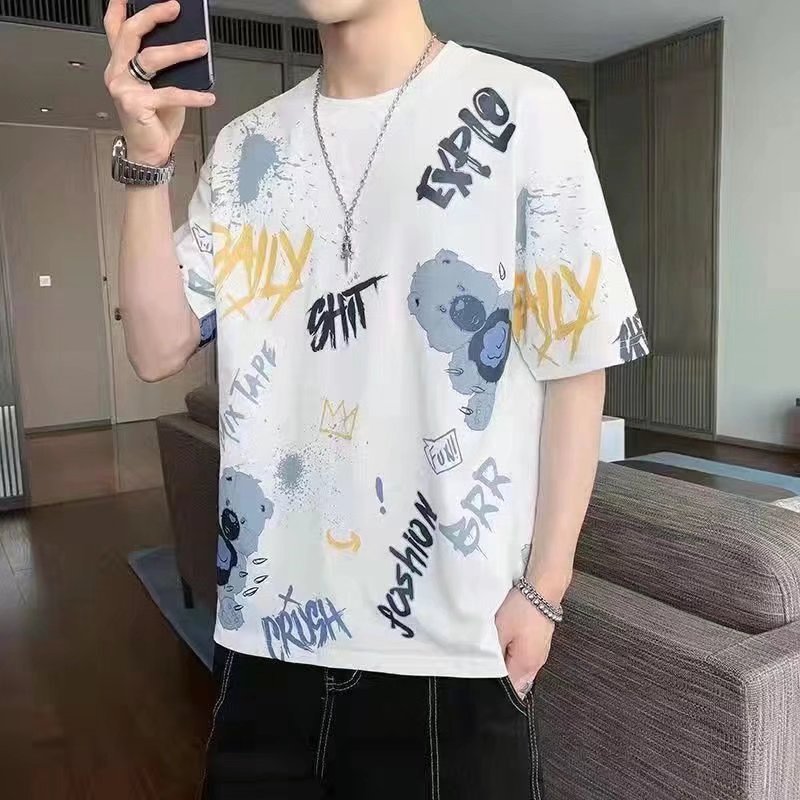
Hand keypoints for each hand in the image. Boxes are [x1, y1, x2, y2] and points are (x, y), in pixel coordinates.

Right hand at [103, 0, 215, 165]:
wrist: (148, 152)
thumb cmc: (155, 120)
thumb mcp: (160, 86)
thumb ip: (164, 66)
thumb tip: (188, 45)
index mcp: (120, 64)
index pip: (115, 29)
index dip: (119, 8)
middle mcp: (117, 72)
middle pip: (131, 33)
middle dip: (153, 16)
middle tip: (174, 8)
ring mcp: (123, 87)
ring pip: (151, 58)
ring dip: (180, 50)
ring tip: (201, 47)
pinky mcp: (136, 104)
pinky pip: (169, 94)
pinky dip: (192, 95)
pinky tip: (207, 96)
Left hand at [496, 587, 553, 697]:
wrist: (541, 589)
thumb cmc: (521, 609)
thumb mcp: (499, 631)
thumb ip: (493, 656)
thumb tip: (488, 671)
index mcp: (526, 667)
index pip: (507, 690)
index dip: (493, 685)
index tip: (481, 675)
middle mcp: (536, 665)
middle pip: (514, 681)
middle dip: (500, 675)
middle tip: (486, 662)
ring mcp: (539, 655)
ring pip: (519, 669)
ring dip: (507, 663)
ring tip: (496, 649)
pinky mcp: (539, 645)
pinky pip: (523, 657)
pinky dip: (513, 654)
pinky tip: (506, 642)